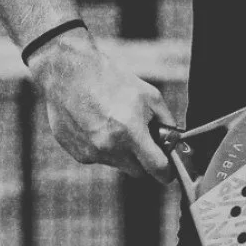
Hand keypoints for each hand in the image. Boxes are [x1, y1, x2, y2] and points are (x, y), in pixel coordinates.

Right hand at [28, 31, 175, 180]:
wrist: (70, 73)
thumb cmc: (112, 80)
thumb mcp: (148, 95)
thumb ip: (165, 121)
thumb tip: (175, 141)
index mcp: (130, 132)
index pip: (155, 167)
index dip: (166, 172)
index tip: (168, 172)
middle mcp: (109, 147)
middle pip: (137, 171)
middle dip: (143, 160)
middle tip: (141, 140)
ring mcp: (91, 152)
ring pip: (117, 164)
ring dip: (120, 151)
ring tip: (113, 123)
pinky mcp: (77, 153)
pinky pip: (98, 158)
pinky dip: (101, 148)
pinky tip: (96, 125)